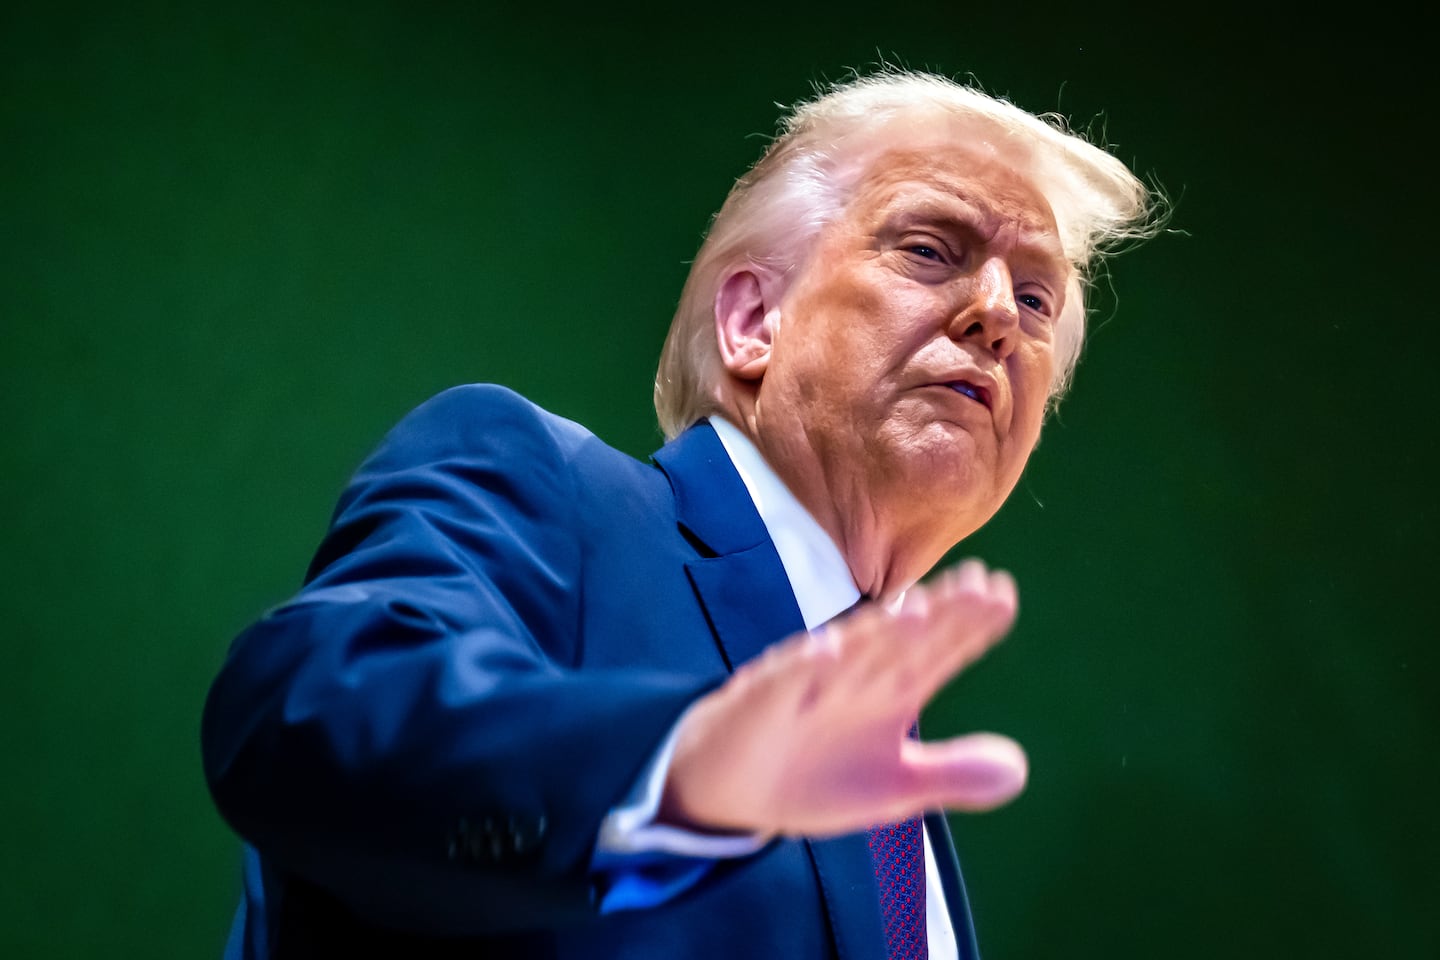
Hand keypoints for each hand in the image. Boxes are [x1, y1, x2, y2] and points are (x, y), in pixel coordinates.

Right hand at [659, 559, 1025, 836]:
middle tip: (977, 585)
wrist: (730, 788)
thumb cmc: (814, 774)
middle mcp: (854, 678)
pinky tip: (828, 650)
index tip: (1003, 597)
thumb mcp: (894, 786)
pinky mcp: (761, 700)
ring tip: (919, 610)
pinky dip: (805, 666)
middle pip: (901, 643)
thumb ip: (951, 774)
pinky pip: (785, 680)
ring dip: (881, 632)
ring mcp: (807, 685)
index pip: (937, 654)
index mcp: (890, 692)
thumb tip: (1020, 771)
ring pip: (848, 653)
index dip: (969, 628)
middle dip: (938, 616)